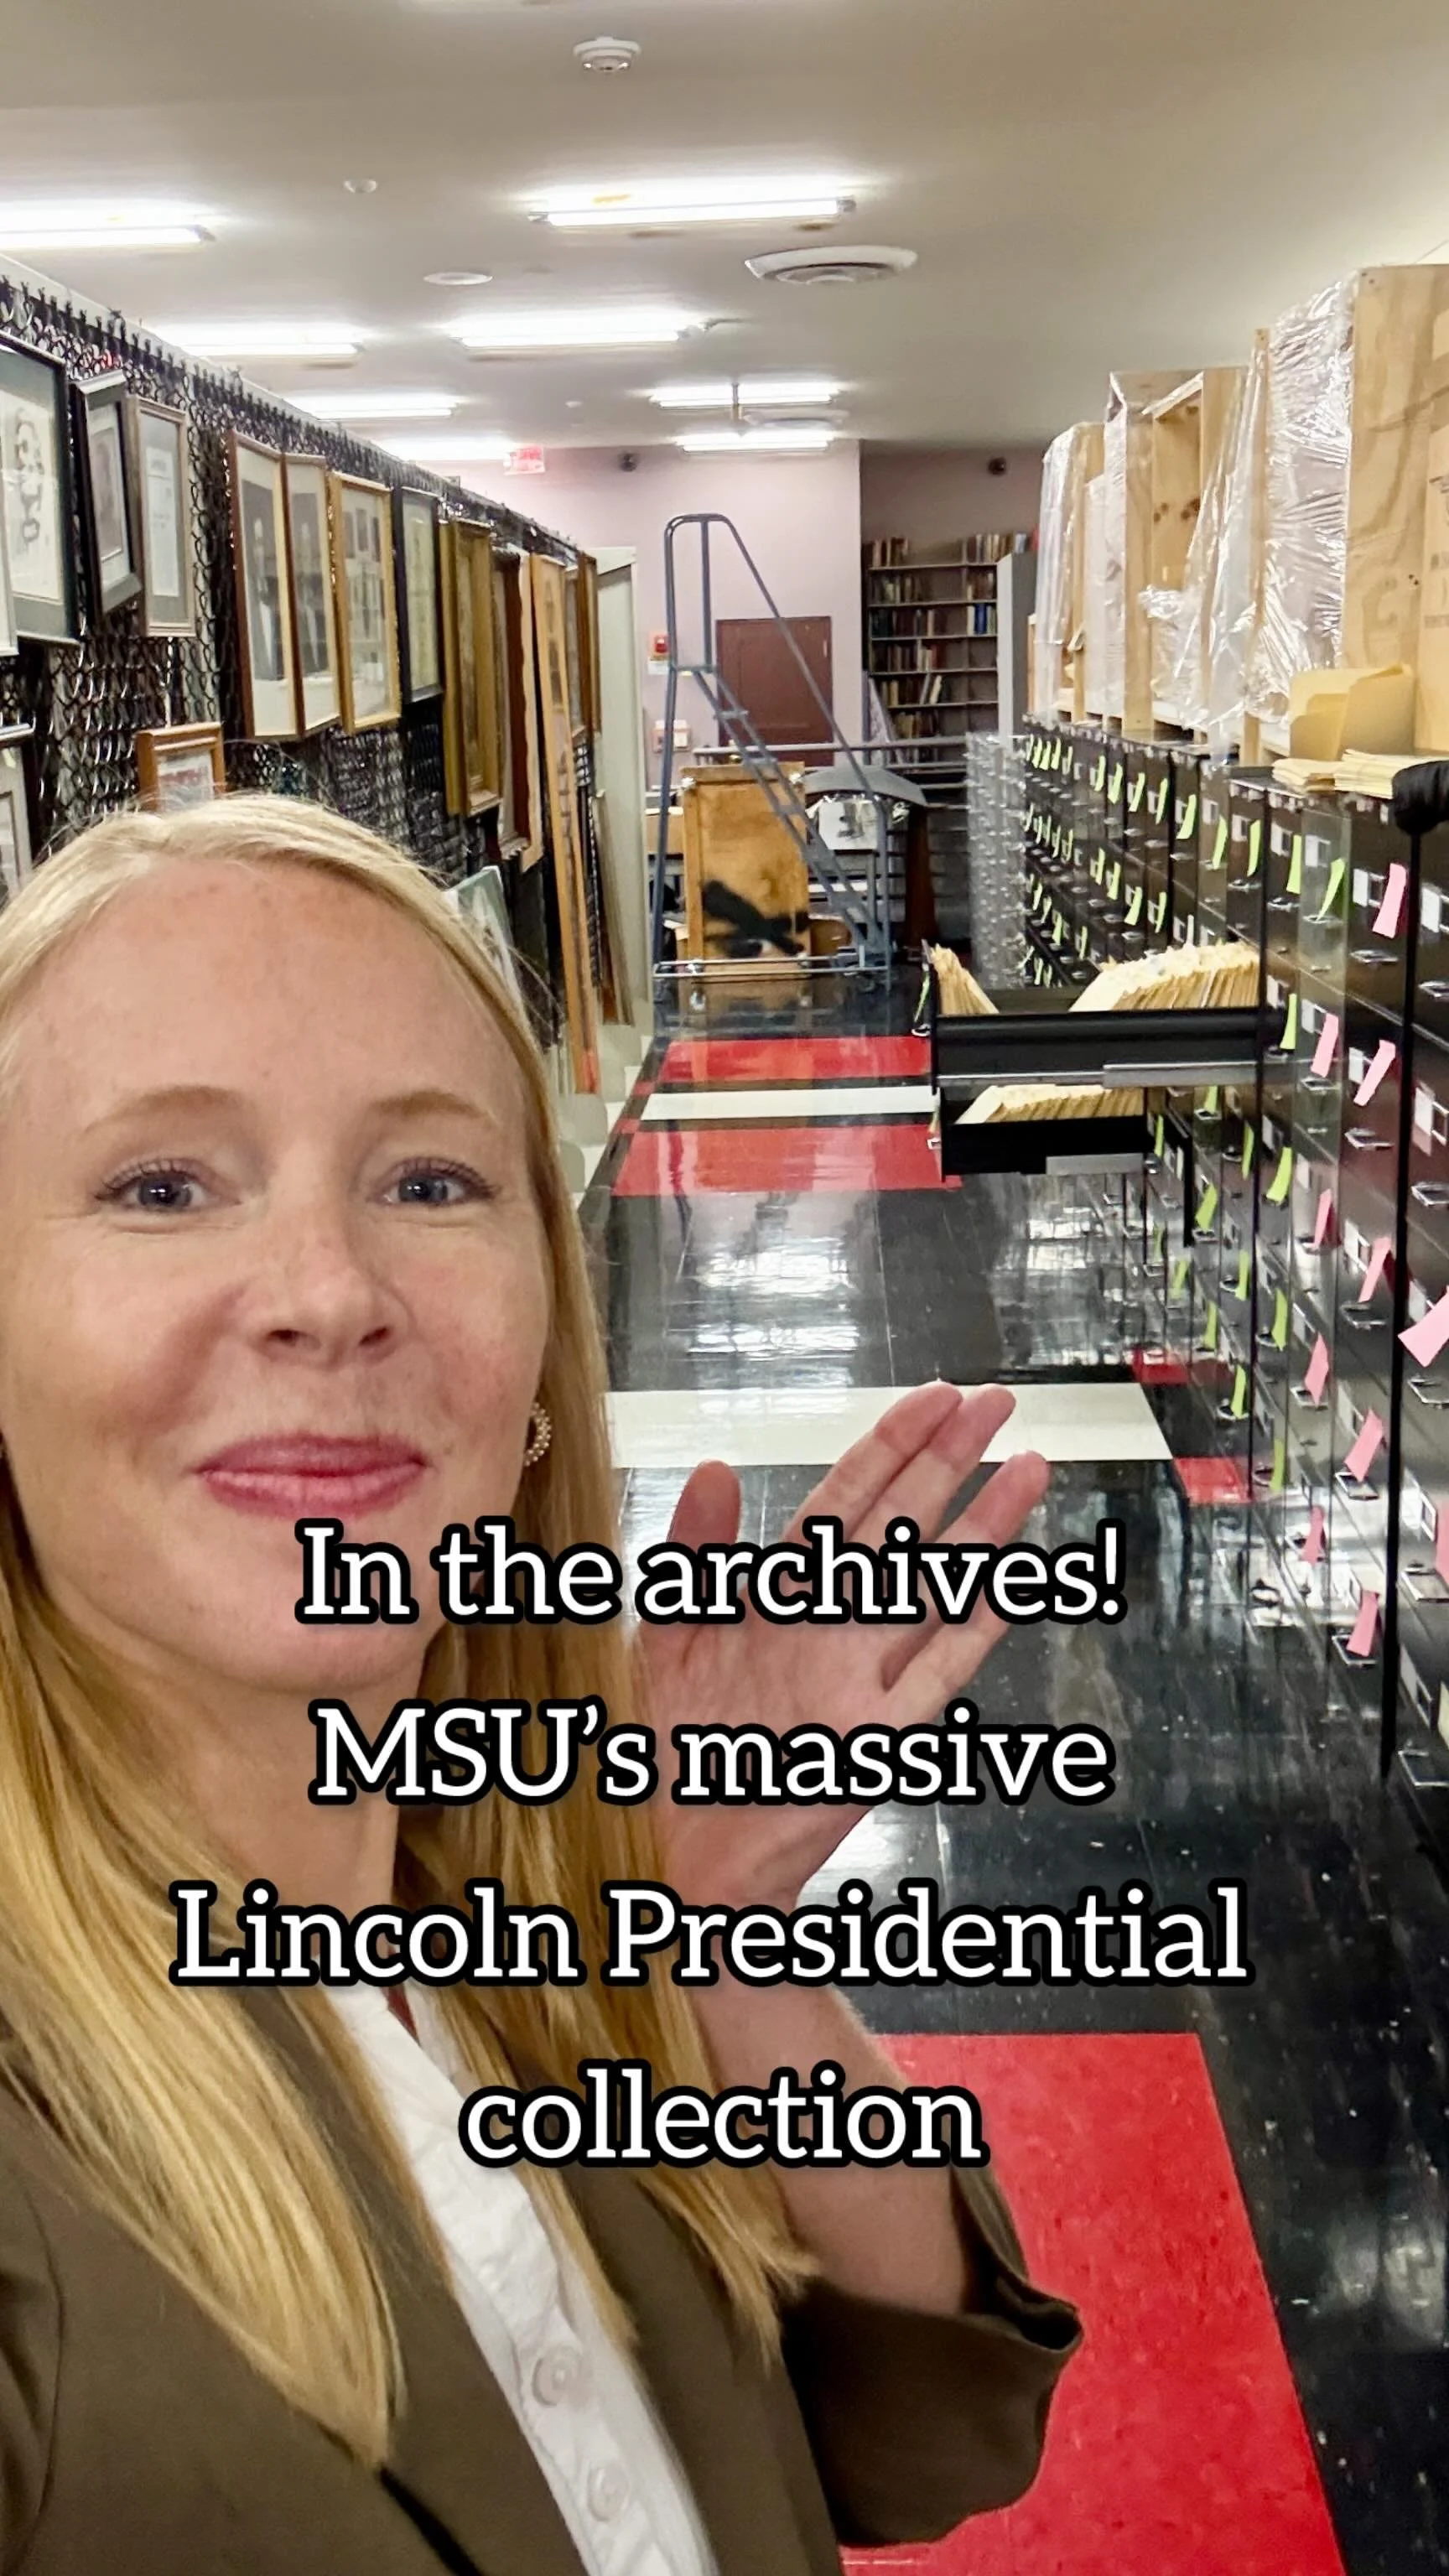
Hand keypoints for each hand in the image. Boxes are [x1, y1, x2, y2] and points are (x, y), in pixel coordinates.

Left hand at [633, 1381, 1049, 1911]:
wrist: (657, 1858)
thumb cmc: (651, 1753)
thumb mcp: (658, 1639)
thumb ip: (693, 1556)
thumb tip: (720, 1469)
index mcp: (770, 1600)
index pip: (843, 1502)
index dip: (890, 1446)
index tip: (934, 1397)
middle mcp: (824, 1631)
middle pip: (900, 1527)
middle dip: (950, 1461)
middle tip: (999, 1402)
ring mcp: (856, 1682)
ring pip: (931, 1587)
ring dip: (981, 1528)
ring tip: (1030, 1465)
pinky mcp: (874, 1741)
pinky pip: (936, 1674)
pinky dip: (976, 1626)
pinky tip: (1009, 1579)